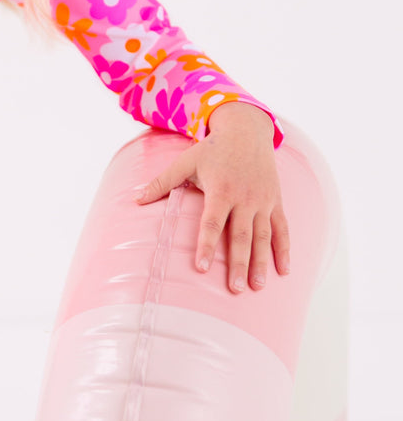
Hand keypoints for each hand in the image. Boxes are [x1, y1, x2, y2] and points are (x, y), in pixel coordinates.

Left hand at [134, 103, 290, 293]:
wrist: (247, 131)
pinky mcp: (276, 201)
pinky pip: (282, 228)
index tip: (200, 269)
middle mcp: (244, 198)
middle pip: (240, 236)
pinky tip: (283, 271)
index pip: (212, 223)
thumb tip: (136, 199)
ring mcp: (262, 201)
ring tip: (257, 286)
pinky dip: (284, 249)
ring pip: (263, 236)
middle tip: (235, 290)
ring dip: (261, 262)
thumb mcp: (185, 161)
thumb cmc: (212, 149)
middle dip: (237, 264)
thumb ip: (162, 182)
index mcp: (220, 190)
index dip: (205, 245)